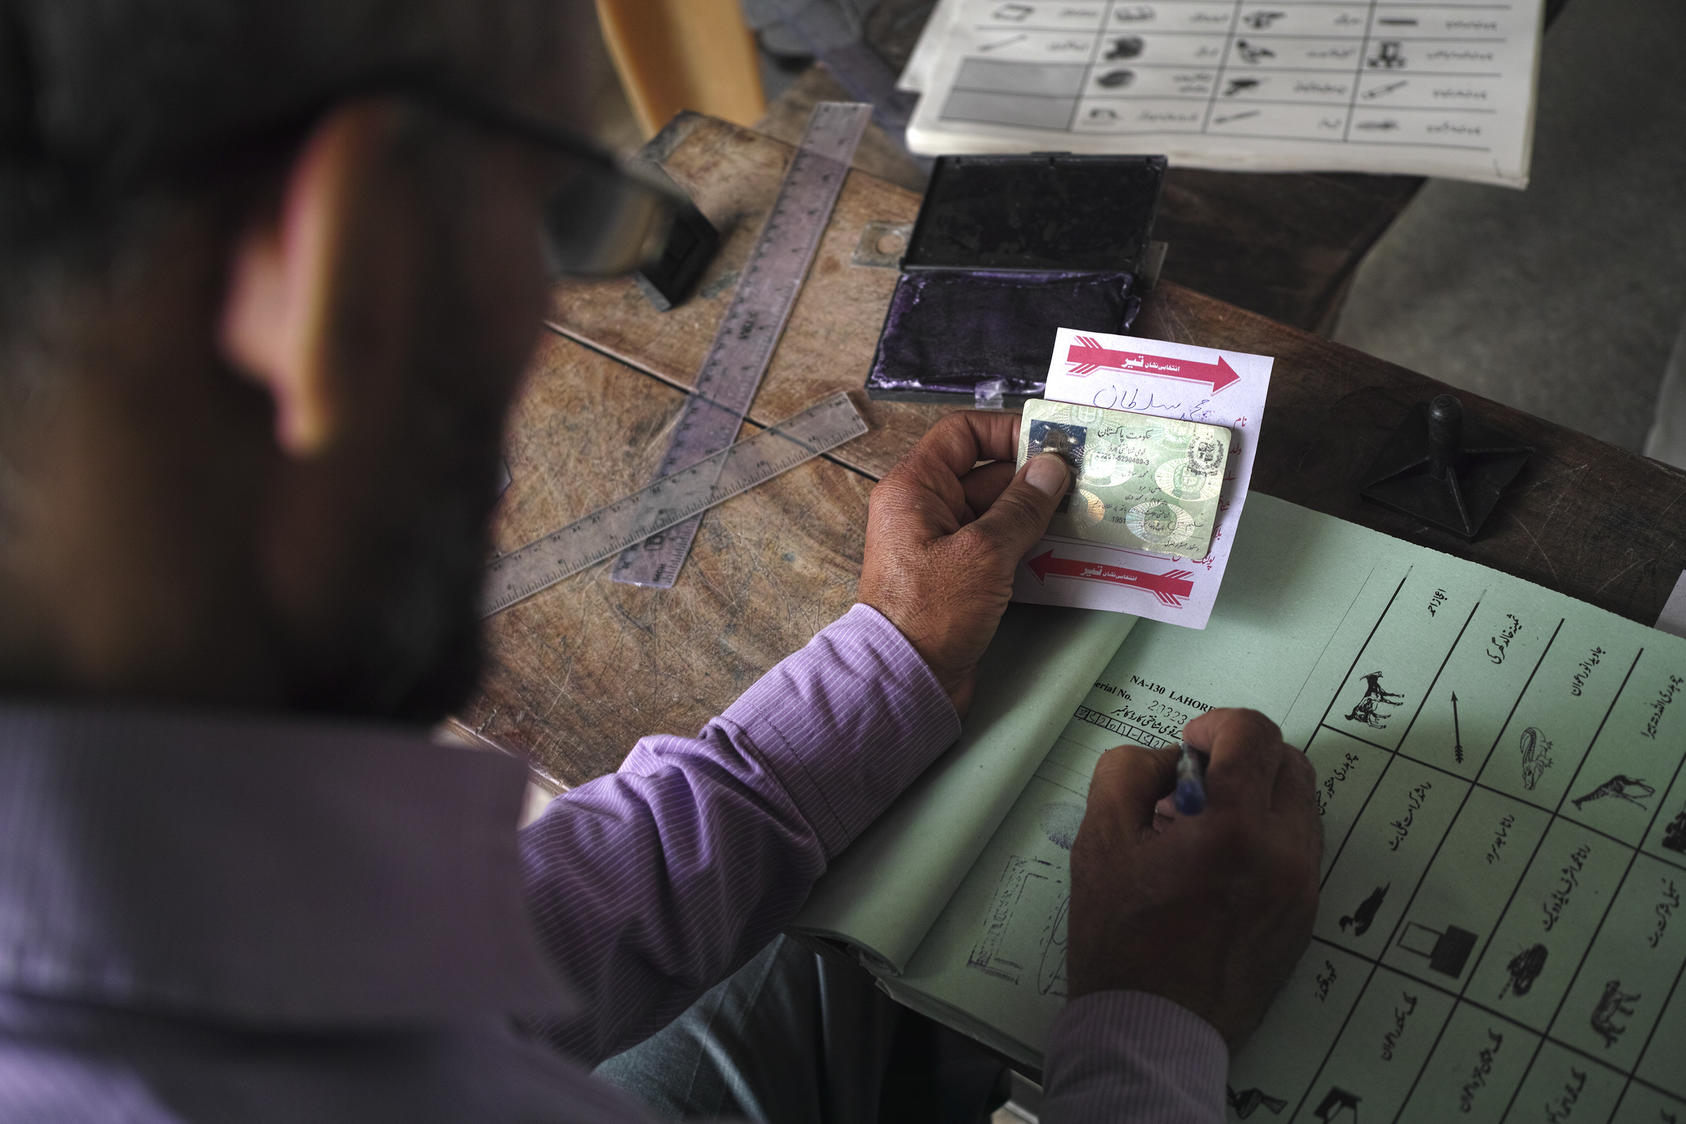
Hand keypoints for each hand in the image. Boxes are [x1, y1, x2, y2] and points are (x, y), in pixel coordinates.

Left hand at [857, 411, 1068, 715]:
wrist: (905, 680)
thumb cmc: (930, 613)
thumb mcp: (983, 552)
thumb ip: (1021, 507)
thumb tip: (1051, 468)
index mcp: (915, 488)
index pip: (963, 434)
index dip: (1007, 431)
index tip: (1052, 442)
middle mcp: (926, 510)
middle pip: (987, 474)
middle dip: (1035, 478)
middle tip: (1086, 483)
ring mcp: (943, 545)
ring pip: (998, 513)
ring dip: (1038, 514)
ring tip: (1087, 514)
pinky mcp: (960, 577)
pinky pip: (999, 547)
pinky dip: (1029, 544)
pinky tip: (1067, 549)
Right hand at [1067, 708, 1320, 1047]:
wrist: (1153, 1027)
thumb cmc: (1123, 944)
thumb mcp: (1099, 842)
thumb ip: (1127, 774)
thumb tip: (1167, 760)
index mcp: (1234, 831)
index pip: (1253, 735)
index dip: (1216, 725)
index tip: (1191, 745)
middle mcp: (1282, 856)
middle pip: (1289, 763)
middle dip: (1243, 755)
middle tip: (1197, 781)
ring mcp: (1300, 888)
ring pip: (1299, 805)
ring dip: (1257, 794)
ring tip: (1203, 828)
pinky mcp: (1303, 915)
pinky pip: (1298, 848)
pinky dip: (1266, 834)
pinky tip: (1219, 862)